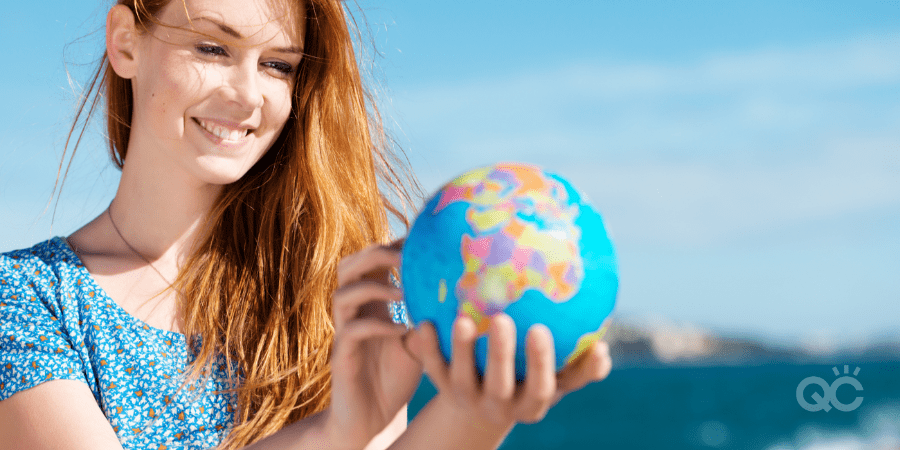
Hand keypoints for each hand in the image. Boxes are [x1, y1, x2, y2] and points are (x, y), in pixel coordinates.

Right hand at [326, 242, 422, 448]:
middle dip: (375, 254)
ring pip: (342, 294)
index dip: (391, 244)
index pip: (371, 261)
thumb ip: (430, 319)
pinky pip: (352, 331)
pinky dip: (376, 325)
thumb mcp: (420, 344)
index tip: (419, 238)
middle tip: (405, 256)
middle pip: (347, 267)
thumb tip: (466, 296)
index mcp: (370, 303)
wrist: (372, 418)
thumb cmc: (396, 378)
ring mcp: (344, 333)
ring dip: (374, 287)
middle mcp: (353, 312)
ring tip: (403, 292)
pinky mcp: (341, 357)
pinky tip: (401, 330)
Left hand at [407, 313, 611, 432]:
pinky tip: (425, 320)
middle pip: (499, 384)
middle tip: (503, 319)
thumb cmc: (531, 381)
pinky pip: (431, 368)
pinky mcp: (441, 388)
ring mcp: (467, 398)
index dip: (541, 363)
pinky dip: (427, 347)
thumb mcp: (559, 381)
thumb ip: (582, 368)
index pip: (540, 387)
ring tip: (463, 320)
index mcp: (530, 403)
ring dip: (460, 350)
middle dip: (500, 354)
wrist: (481, 408)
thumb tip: (604, 348)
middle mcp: (498, 404)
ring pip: (460, 378)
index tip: (541, 330)